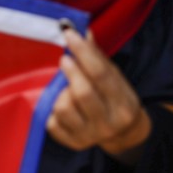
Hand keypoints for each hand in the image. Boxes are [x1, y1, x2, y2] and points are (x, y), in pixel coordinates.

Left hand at [47, 30, 150, 164]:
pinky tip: (58, 103)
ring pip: (64, 108)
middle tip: (64, 60)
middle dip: (70, 72)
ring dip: (59, 93)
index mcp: (122, 102)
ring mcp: (89, 135)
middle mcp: (108, 122)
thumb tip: (81, 30)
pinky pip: (52, 123)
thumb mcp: (113, 76)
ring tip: (63, 87)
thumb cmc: (113, 96)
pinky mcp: (72, 143)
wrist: (122, 132)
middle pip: (83, 93)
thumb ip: (96, 56)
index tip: (68, 34)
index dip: (82, 52)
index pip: (100, 73)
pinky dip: (50, 110)